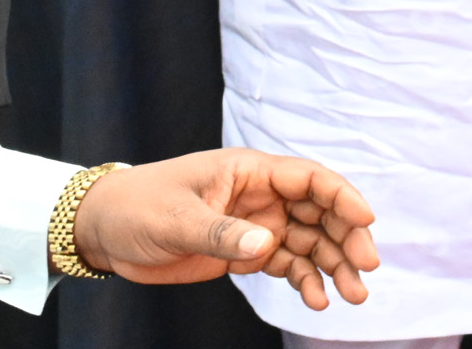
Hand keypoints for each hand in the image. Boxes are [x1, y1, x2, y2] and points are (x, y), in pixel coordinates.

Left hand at [70, 147, 378, 310]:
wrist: (104, 231)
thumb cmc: (138, 207)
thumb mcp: (176, 218)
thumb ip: (221, 233)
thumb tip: (267, 246)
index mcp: (251, 172)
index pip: (310, 179)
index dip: (343, 197)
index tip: (367, 221)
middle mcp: (263, 196)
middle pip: (320, 213)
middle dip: (347, 239)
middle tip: (366, 269)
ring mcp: (256, 225)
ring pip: (309, 243)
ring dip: (333, 266)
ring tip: (353, 295)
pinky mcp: (245, 253)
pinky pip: (286, 266)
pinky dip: (305, 281)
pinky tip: (317, 300)